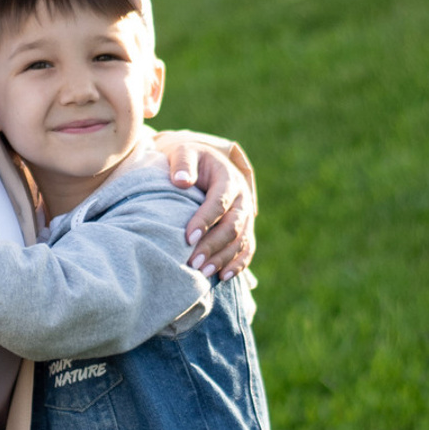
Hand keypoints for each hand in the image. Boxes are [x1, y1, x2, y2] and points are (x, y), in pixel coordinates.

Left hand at [154, 135, 256, 280]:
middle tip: (193, 263)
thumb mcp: (183, 152)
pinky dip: (237, 264)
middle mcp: (242, 198)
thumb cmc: (189, 159)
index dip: (205, 220)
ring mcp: (246, 215)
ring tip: (203, 273)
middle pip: (233, 226)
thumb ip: (183, 163)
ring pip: (241, 240)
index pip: (219, 202)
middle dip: (213, 246)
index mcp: (228, 178)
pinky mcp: (245, 228)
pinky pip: (247, 249)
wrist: (201, 163)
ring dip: (223, 259)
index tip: (188, 237)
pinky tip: (223, 277)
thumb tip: (182, 181)